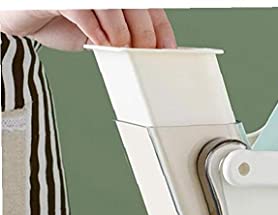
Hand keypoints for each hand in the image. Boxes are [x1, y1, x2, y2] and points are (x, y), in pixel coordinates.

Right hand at [0, 10, 175, 50]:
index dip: (161, 31)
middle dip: (143, 36)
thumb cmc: (60, 19)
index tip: (166, 51)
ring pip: (114, 7)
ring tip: (117, 49)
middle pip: (137, 7)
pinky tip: (99, 43)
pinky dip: (95, 31)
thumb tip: (145, 54)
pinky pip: (84, 12)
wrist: (22, 13)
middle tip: (141, 55)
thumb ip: (121, 36)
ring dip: (120, 35)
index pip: (151, 9)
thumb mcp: (100, 32)